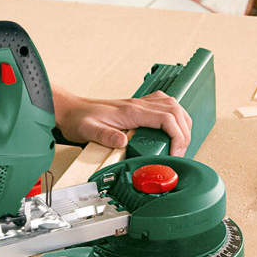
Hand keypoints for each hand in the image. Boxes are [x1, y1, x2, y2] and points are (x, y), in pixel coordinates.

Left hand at [54, 88, 192, 156]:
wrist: (72, 109)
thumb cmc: (79, 119)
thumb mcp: (87, 130)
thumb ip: (105, 136)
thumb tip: (122, 142)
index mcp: (131, 111)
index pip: (166, 118)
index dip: (178, 136)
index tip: (175, 152)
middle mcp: (139, 105)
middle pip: (176, 111)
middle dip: (185, 133)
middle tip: (180, 152)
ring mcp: (140, 104)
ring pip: (174, 106)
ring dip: (183, 124)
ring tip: (180, 143)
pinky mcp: (138, 107)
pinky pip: (165, 105)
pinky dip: (174, 116)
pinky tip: (171, 128)